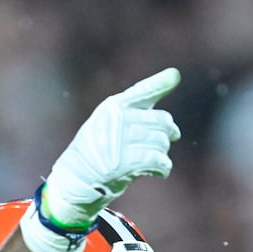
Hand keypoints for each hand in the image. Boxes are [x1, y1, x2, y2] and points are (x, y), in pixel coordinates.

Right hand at [39, 67, 181, 229]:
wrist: (77, 176)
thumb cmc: (99, 146)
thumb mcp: (111, 119)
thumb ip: (138, 105)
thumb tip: (172, 80)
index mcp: (114, 105)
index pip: (142, 92)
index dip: (160, 83)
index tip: (174, 75)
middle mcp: (116, 119)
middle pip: (162, 121)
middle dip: (168, 133)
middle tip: (167, 140)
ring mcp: (119, 141)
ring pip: (161, 142)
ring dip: (163, 153)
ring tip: (156, 158)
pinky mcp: (123, 163)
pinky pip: (157, 161)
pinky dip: (164, 167)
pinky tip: (162, 171)